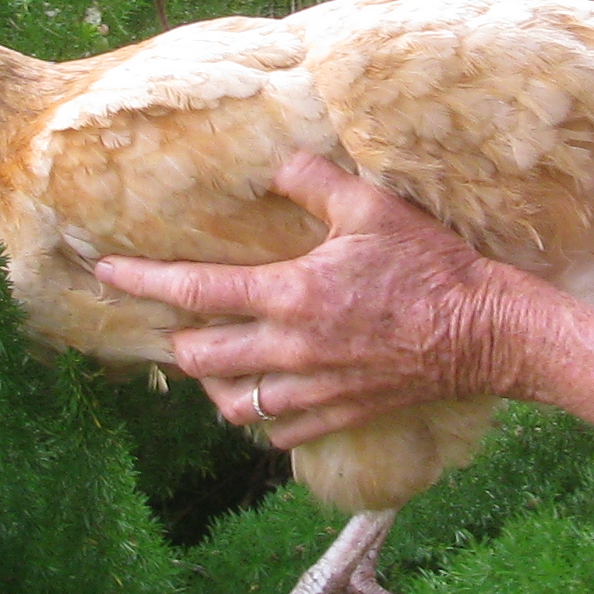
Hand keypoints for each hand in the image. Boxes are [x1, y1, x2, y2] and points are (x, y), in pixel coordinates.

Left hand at [92, 149, 533, 447]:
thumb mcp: (373, 207)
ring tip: (217, 362)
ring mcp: (315, 389)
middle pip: (202, 360)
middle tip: (176, 321)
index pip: (196, 291)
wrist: (485, 332)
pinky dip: (261, 418)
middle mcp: (292, 350)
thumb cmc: (431, 266)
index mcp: (292, 296)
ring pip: (235, 405)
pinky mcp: (340, 413)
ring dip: (215, 384)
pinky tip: (264, 396)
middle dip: (177, 341)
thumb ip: (314, 182)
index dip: (144, 281)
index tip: (107, 271)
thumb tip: (275, 162)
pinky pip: (280, 432)